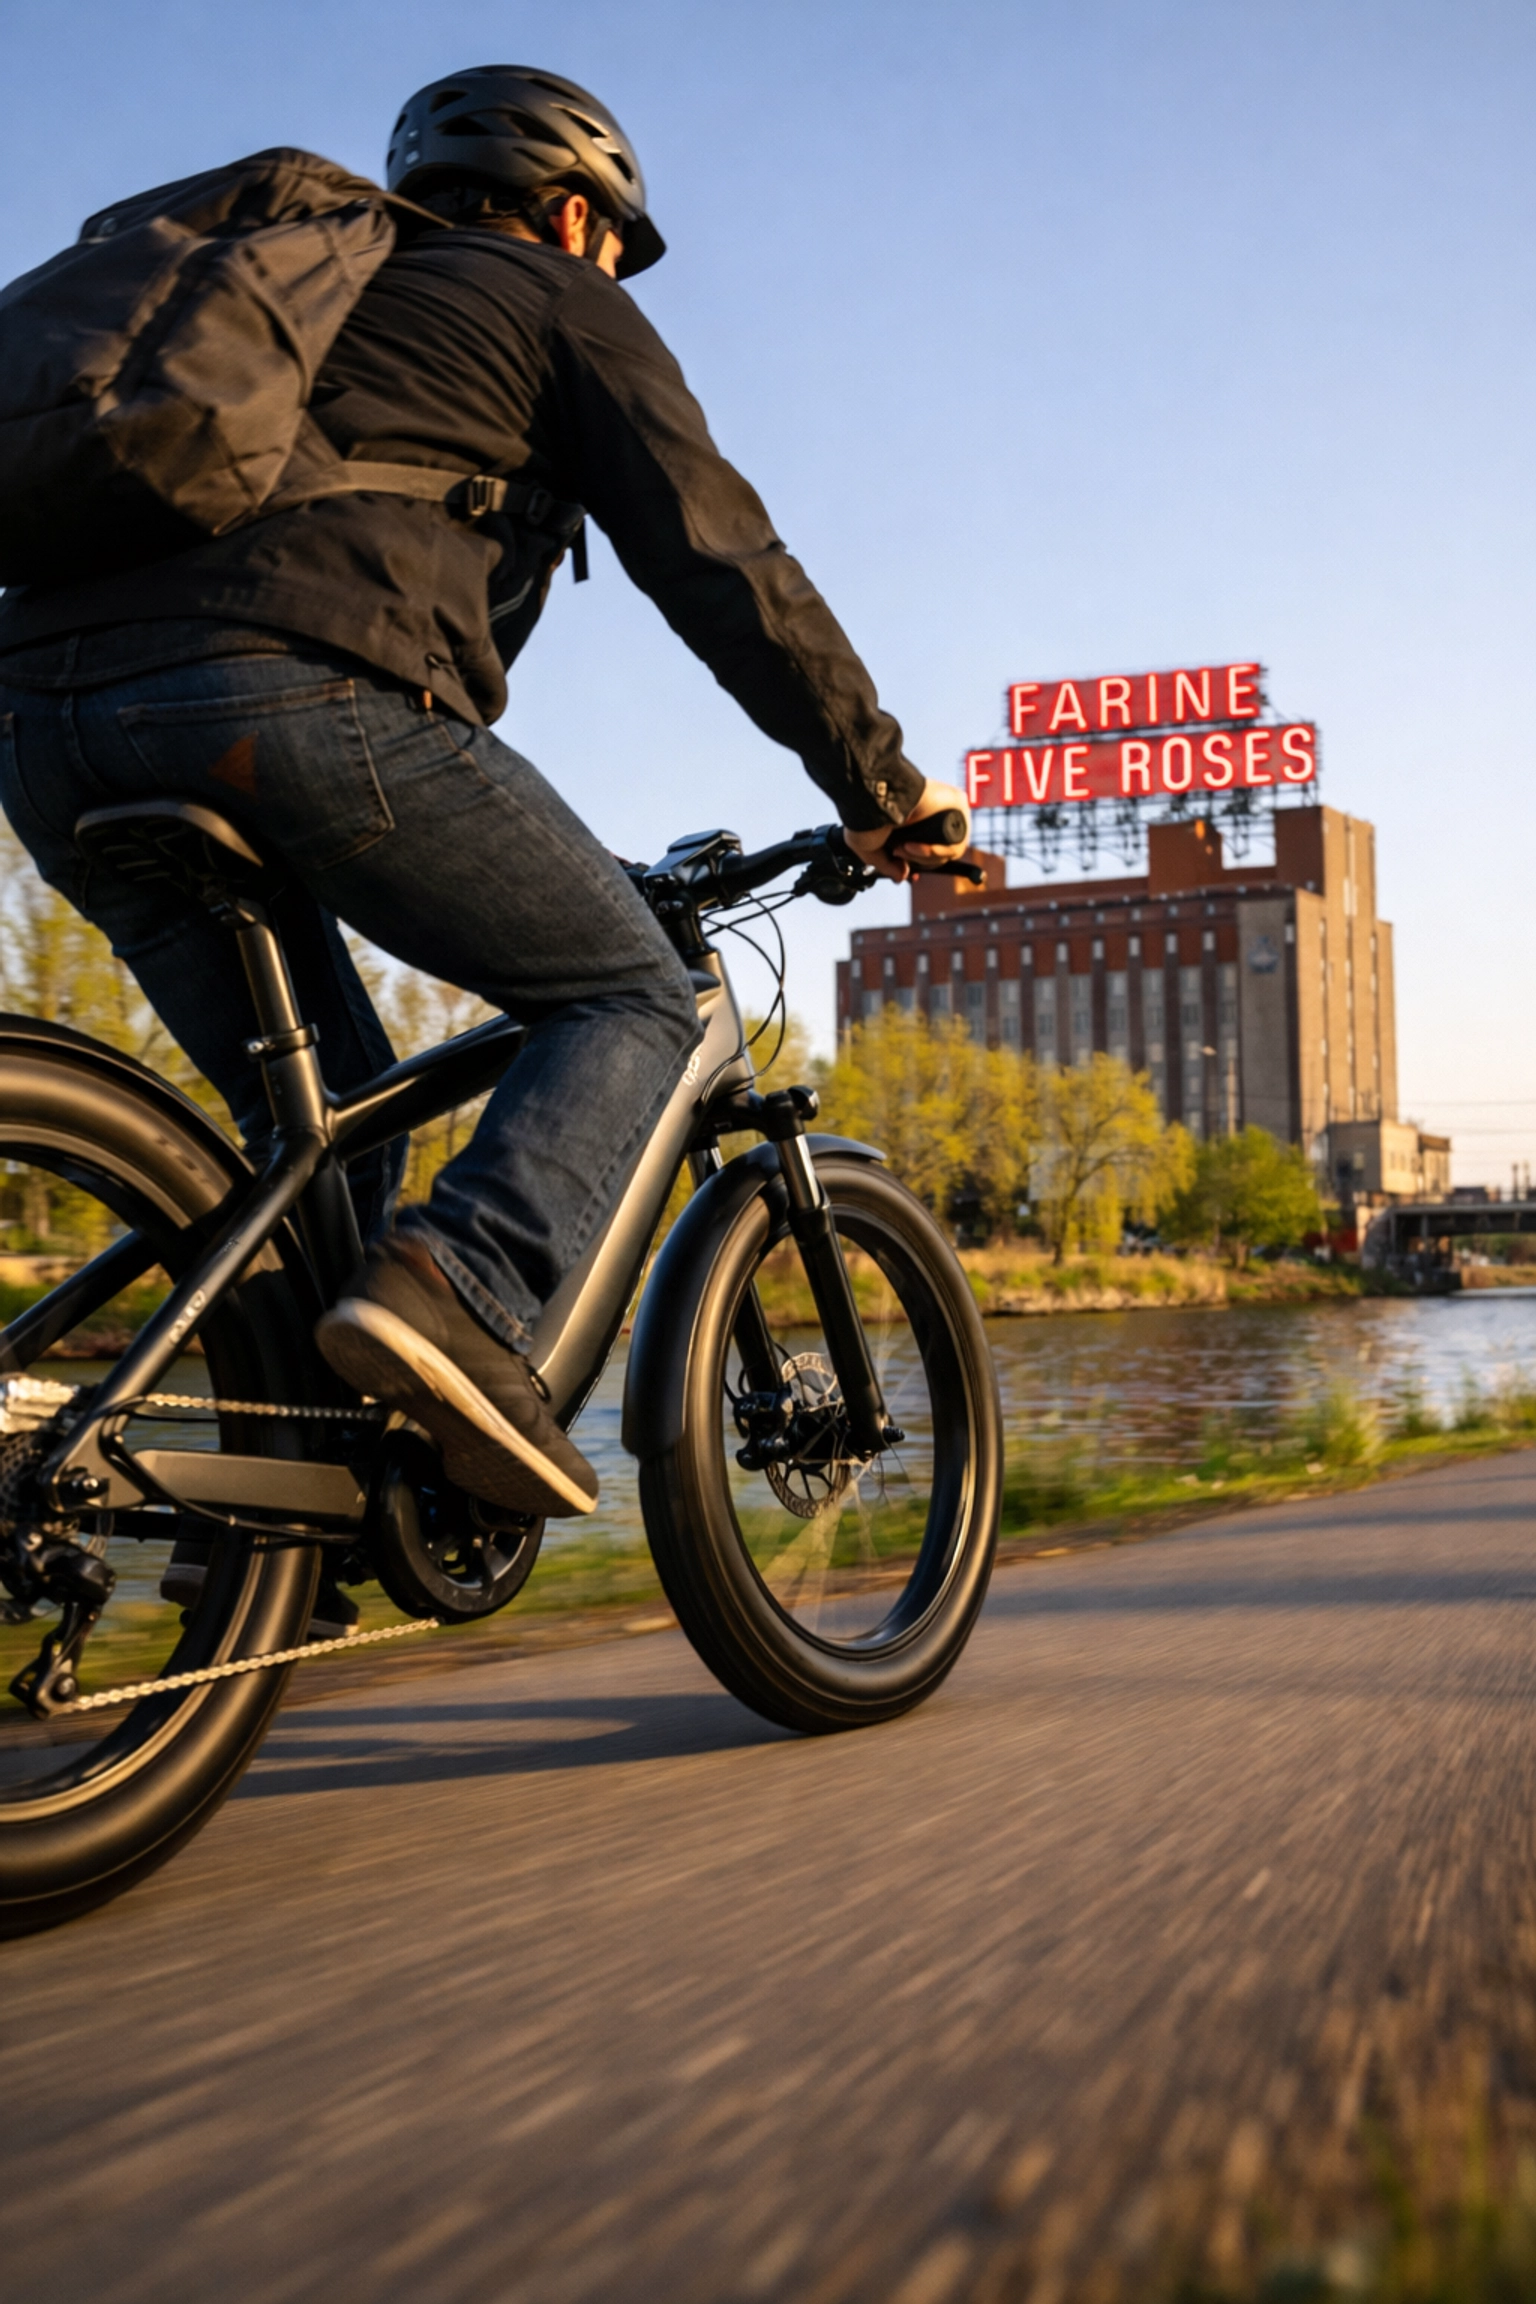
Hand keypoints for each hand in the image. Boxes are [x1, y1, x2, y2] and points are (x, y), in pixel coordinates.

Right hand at [842, 779, 972, 882]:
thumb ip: (887, 865)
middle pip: (942, 853)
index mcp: (918, 822)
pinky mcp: (957, 802)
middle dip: (919, 860)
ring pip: (951, 850)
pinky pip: (957, 840)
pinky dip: (936, 850)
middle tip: (899, 851)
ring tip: (906, 847)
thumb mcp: (871, 848)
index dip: (920, 864)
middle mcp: (934, 815)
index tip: (905, 870)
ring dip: (926, 857)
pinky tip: (917, 844)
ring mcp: (947, 809)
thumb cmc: (867, 815)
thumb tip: (901, 877)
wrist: (874, 798)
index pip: (931, 850)